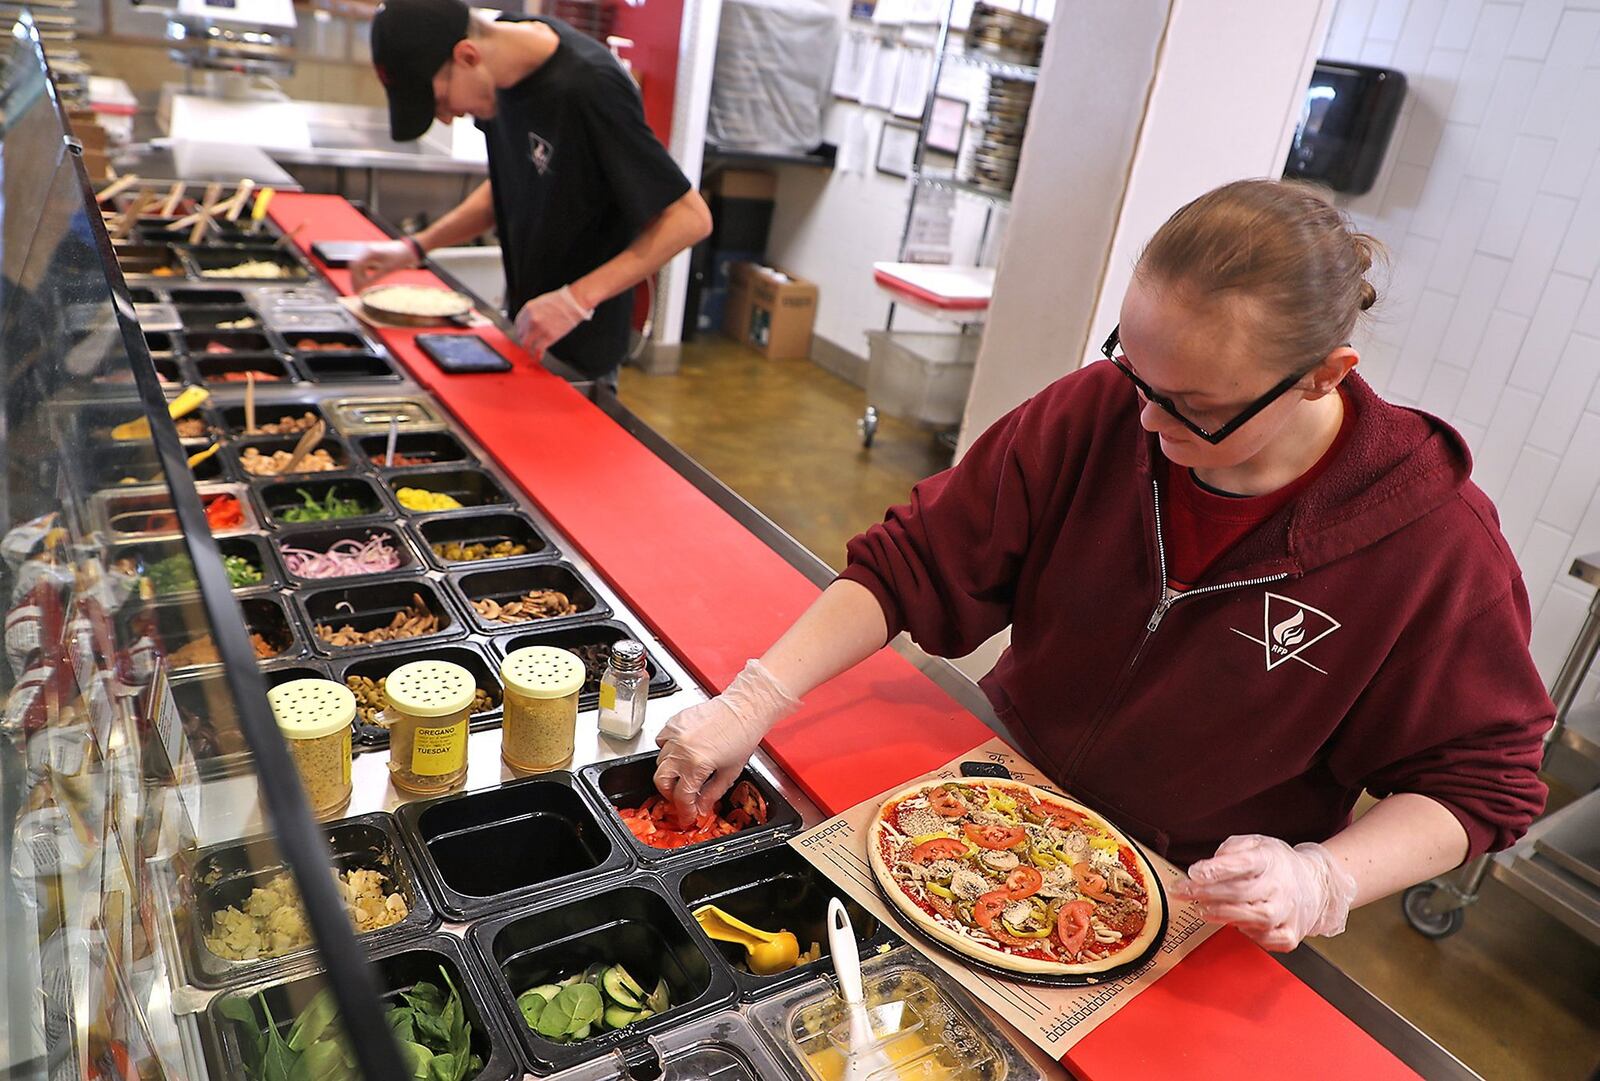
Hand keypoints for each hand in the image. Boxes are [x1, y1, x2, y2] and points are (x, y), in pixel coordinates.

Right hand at [350, 239, 417, 291]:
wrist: (409, 250)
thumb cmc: (399, 258)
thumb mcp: (387, 270)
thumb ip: (373, 278)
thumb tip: (362, 287)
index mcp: (369, 252)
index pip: (356, 267)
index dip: (355, 280)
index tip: (357, 290)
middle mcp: (366, 250)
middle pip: (354, 265)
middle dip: (354, 279)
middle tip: (356, 291)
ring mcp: (369, 251)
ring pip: (358, 265)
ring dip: (358, 276)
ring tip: (359, 288)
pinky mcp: (372, 253)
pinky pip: (363, 263)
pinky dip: (362, 272)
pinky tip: (364, 280)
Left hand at [514, 285, 593, 353]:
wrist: (574, 302)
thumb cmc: (561, 301)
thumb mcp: (541, 303)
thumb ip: (533, 312)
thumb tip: (530, 322)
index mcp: (529, 309)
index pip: (518, 324)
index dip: (521, 332)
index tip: (523, 336)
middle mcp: (531, 319)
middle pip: (521, 335)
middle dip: (524, 341)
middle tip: (527, 345)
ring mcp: (539, 328)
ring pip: (528, 344)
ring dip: (529, 350)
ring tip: (532, 354)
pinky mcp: (549, 336)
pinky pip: (539, 349)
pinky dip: (538, 355)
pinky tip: (539, 357)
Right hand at [654, 659, 799, 823]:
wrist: (744, 708)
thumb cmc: (743, 736)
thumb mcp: (730, 772)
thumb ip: (712, 794)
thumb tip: (701, 808)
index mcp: (696, 765)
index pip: (681, 797)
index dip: (684, 811)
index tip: (687, 816)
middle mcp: (681, 750)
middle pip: (661, 782)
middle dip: (670, 794)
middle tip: (682, 797)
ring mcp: (675, 734)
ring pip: (659, 762)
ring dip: (669, 773)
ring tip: (683, 775)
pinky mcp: (674, 722)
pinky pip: (661, 741)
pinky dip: (667, 750)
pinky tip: (680, 753)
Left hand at [1171, 835, 1357, 951]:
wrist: (1314, 884)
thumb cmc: (1276, 864)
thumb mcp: (1255, 844)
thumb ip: (1230, 849)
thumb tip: (1208, 865)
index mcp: (1270, 859)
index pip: (1243, 863)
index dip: (1217, 868)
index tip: (1194, 872)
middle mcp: (1281, 886)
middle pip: (1242, 892)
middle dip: (1207, 893)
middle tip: (1183, 892)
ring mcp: (1288, 912)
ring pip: (1254, 917)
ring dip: (1223, 914)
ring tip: (1201, 910)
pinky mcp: (1290, 934)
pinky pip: (1266, 939)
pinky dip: (1248, 934)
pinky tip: (1235, 925)